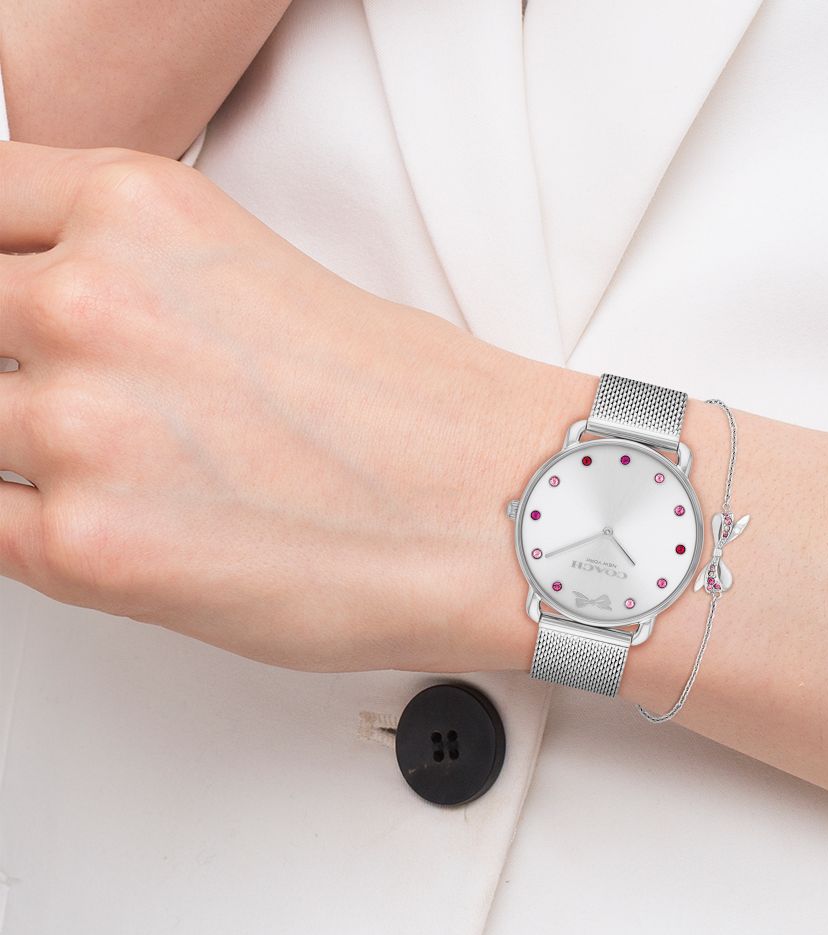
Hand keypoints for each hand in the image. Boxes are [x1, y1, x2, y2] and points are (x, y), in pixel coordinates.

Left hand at [0, 141, 595, 672]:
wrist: (493, 512)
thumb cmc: (415, 413)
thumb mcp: (251, 274)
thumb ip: (128, 280)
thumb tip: (49, 321)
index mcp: (136, 209)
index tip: (11, 310)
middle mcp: (90, 302)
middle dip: (10, 369)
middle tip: (74, 408)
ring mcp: (77, 426)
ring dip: (23, 454)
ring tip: (116, 477)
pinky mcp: (86, 547)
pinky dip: (31, 530)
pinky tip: (110, 527)